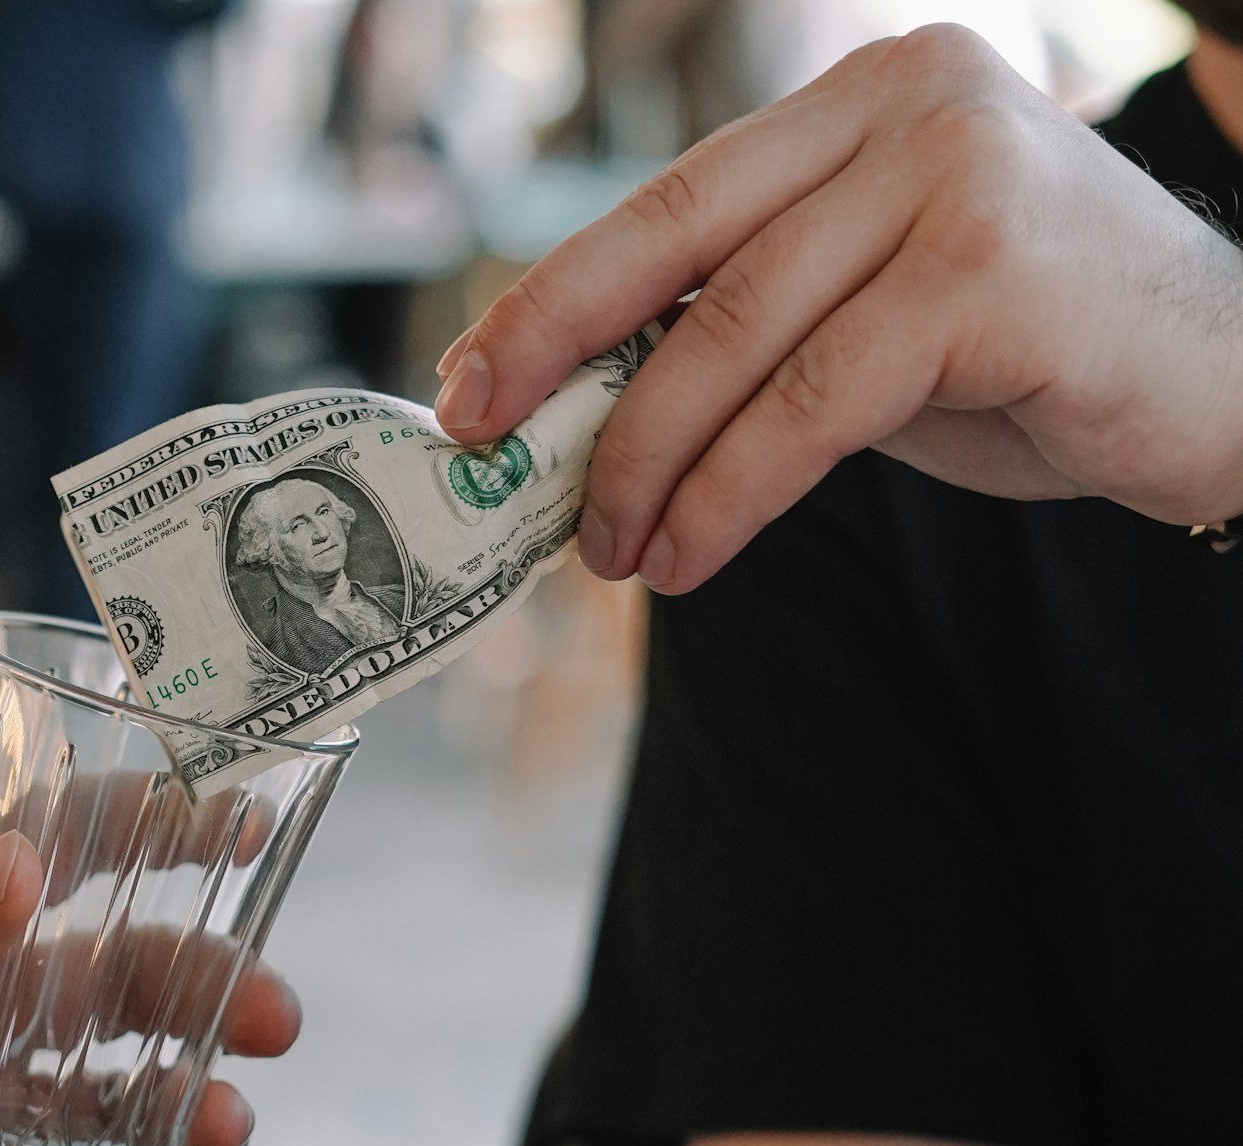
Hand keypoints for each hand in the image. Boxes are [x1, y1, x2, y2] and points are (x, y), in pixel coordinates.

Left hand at [432, 25, 1242, 593]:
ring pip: (738, 336)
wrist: (1230, 391)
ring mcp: (959, 175)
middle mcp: (910, 106)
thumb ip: (753, 326)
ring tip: (611, 550)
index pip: (670, 202)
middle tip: (492, 461)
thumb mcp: (871, 319)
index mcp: (863, 101)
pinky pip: (813, 402)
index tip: (469, 385)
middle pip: (682, 248)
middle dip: (563, 362)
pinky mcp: (994, 273)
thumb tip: (577, 405)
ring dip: (651, 460)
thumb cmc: (1035, 358)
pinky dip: (733, 492)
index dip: (554, 298)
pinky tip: (689, 556)